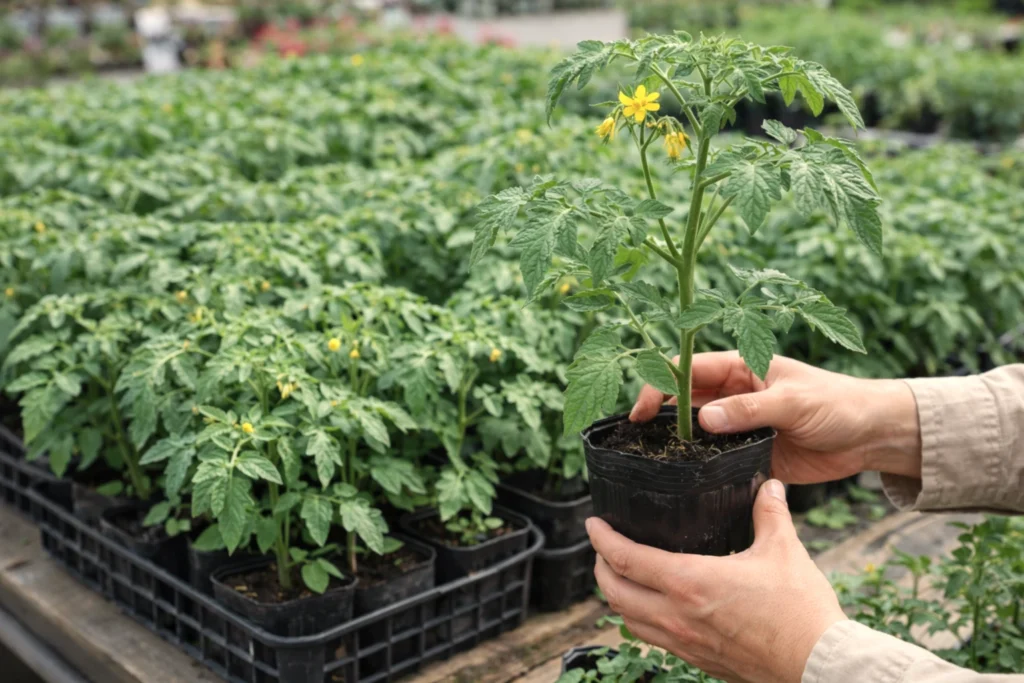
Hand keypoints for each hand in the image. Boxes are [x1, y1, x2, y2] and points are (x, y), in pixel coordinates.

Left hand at [588, 481, 845, 682]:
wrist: (817, 667)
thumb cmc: (801, 611)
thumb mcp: (784, 551)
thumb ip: (769, 513)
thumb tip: (769, 485)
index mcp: (690, 583)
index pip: (626, 559)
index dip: (602, 539)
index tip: (593, 523)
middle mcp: (677, 615)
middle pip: (614, 591)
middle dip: (600, 567)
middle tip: (602, 547)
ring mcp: (684, 642)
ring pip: (627, 619)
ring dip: (616, 594)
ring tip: (620, 574)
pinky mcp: (696, 659)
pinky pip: (650, 638)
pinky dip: (637, 618)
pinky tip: (651, 606)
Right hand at [630, 352, 921, 482]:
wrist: (871, 436)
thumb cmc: (838, 404)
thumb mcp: (794, 401)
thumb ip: (750, 409)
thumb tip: (704, 418)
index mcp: (741, 368)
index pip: (688, 369)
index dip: (660, 385)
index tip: (642, 410)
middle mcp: (733, 395)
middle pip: (683, 400)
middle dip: (658, 414)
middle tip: (637, 439)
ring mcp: (738, 425)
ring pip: (694, 430)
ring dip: (674, 442)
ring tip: (650, 461)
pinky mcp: (747, 454)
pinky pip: (713, 458)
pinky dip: (697, 465)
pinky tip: (682, 479)